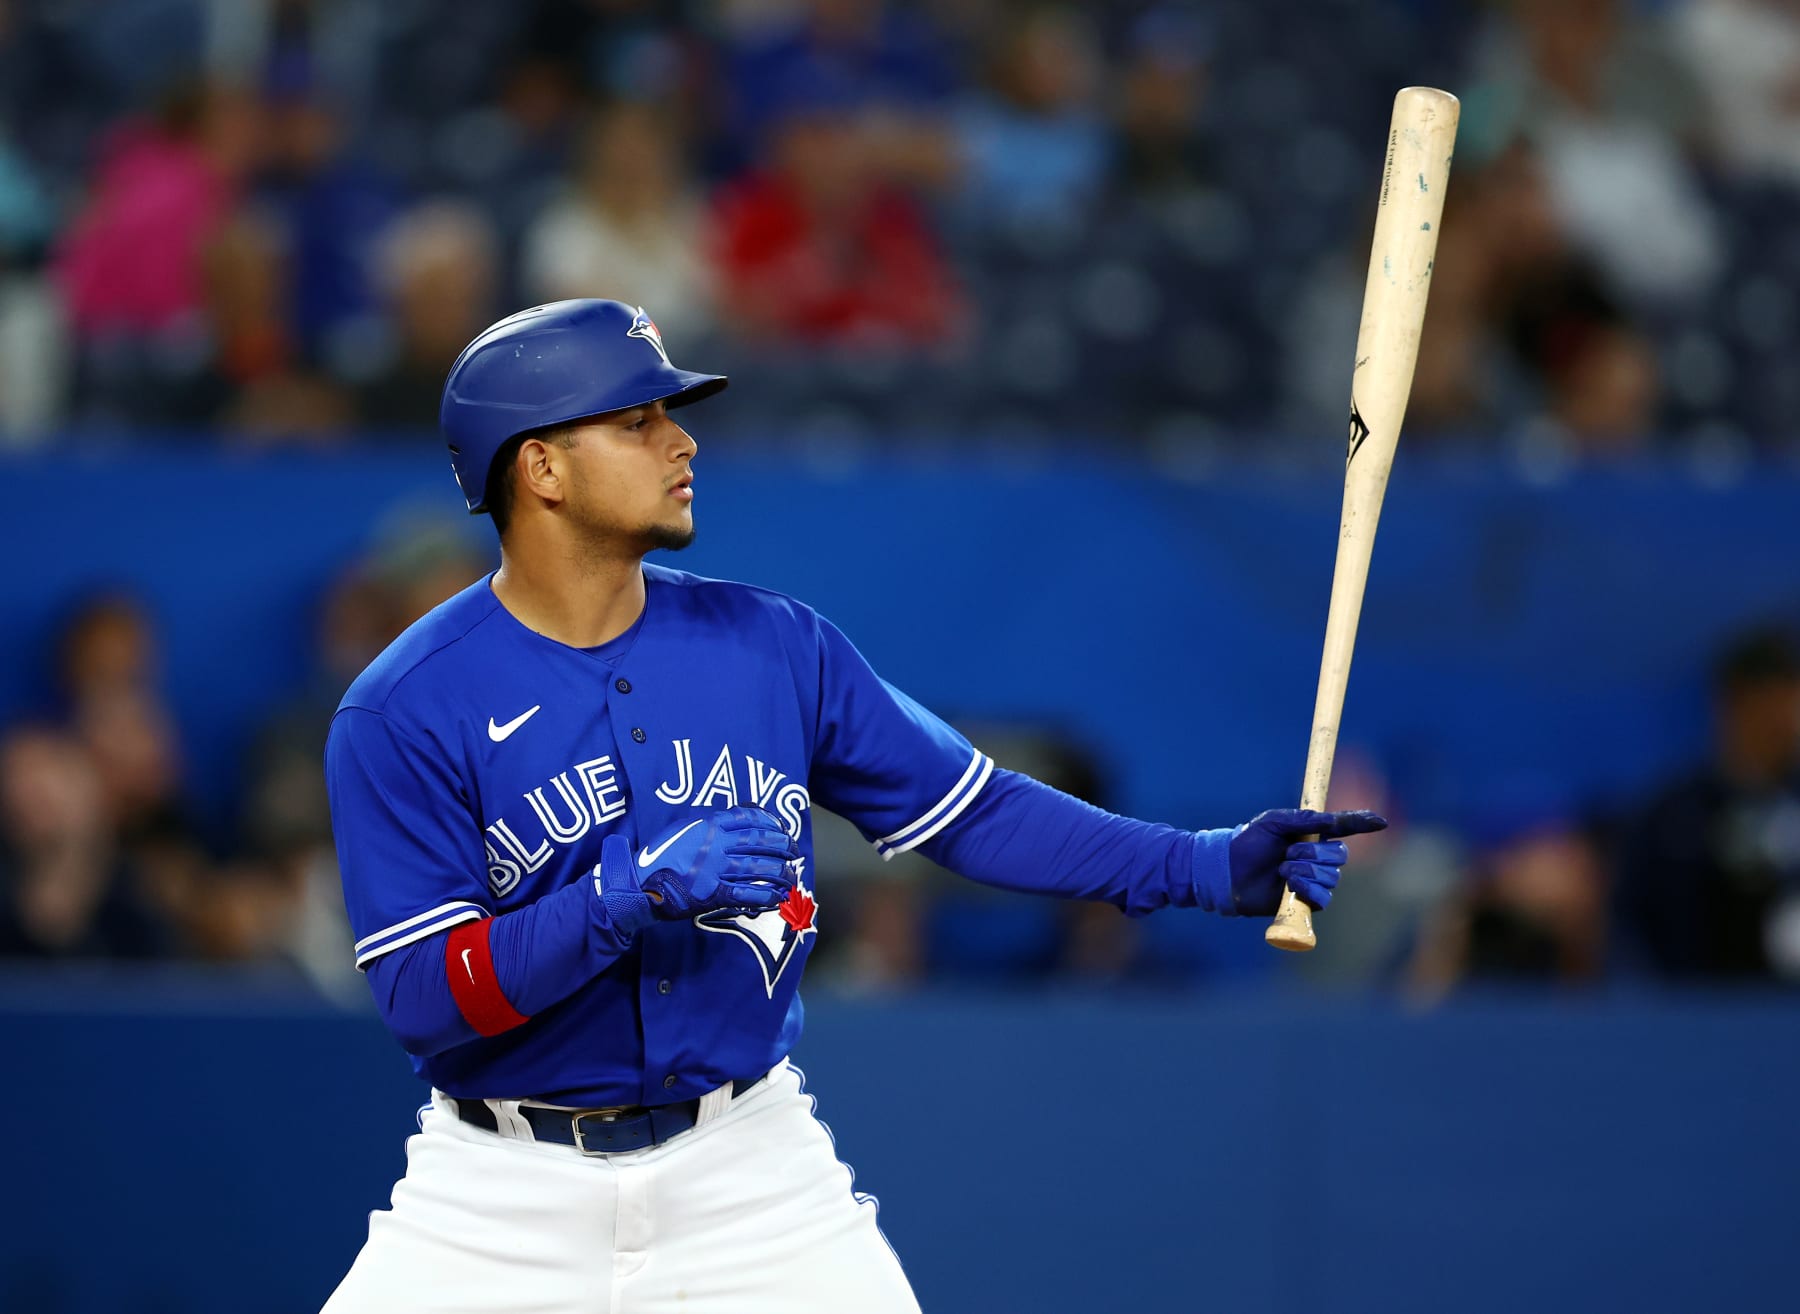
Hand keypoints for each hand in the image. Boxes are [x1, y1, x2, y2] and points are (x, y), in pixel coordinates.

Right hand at [592, 807, 798, 933]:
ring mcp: (716, 869)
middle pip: (760, 842)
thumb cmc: (662, 854)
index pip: (749, 818)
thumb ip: (710, 825)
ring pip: (758, 868)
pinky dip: (765, 896)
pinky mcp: (714, 893)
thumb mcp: (685, 828)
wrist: (640, 882)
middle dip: (782, 846)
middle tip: (794, 851)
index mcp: (709, 824)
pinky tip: (777, 897)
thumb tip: (736, 821)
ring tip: (791, 875)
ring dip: (780, 872)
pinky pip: (747, 894)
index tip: (782, 827)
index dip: (771, 822)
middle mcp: (716, 844)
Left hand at [1226, 808, 1387, 915]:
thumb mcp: (1274, 822)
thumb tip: (1334, 819)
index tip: (1380, 821)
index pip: (1344, 828)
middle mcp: (1317, 857)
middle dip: (1315, 853)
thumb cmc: (1248, 844)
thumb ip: (1304, 820)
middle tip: (1288, 853)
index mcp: (1311, 835)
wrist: (1229, 871)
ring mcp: (1313, 880)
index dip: (1362, 824)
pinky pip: (1323, 898)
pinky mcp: (1307, 901)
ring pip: (1331, 877)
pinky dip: (1308, 890)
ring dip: (1305, 871)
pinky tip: (1289, 886)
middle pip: (1340, 855)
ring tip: (1282, 870)